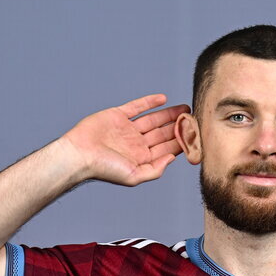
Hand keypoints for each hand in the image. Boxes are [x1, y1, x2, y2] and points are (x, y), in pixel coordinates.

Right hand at [59, 93, 189, 185]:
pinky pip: (136, 107)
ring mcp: (127, 129)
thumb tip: (172, 158)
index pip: (166, 149)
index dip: (180, 142)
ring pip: (153, 120)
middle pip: (162, 134)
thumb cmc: (104, 169)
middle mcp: (136, 144)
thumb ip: (154, 170)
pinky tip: (163, 99)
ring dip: (168, 114)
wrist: (80, 154)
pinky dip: (149, 102)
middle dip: (178, 127)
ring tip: (185, 109)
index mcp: (141, 159)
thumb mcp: (134, 176)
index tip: (195, 135)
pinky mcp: (117, 116)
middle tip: (194, 119)